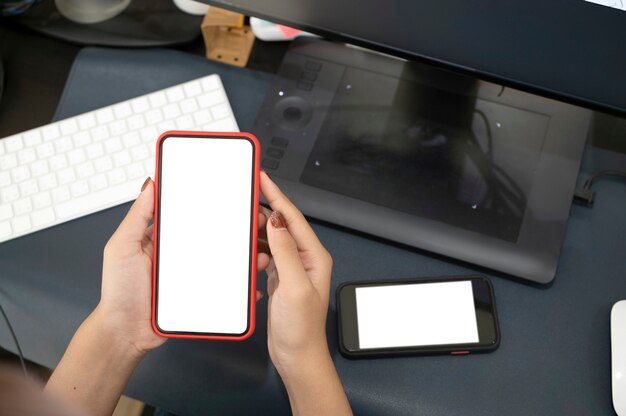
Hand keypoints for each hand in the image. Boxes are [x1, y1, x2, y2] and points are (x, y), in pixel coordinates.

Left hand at [94, 178, 270, 356]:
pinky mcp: (201, 292)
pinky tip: (251, 278)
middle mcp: (181, 254)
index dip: (206, 204)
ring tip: (260, 250)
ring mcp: (193, 273)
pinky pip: (224, 284)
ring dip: (244, 255)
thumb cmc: (119, 290)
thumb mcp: (122, 247)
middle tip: (254, 222)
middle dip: (235, 229)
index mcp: (163, 238)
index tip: (226, 194)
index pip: (189, 214)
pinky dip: (240, 281)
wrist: (126, 331)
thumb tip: (150, 185)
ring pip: (224, 260)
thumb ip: (137, 217)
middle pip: (213, 236)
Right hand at [260, 172, 332, 374]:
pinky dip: (254, 250)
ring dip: (256, 232)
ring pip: (271, 239)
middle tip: (243, 198)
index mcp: (314, 256)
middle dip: (262, 211)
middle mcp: (305, 259)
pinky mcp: (279, 279)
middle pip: (281, 225)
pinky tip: (245, 249)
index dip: (276, 195)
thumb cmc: (301, 328)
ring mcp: (292, 268)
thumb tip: (276, 221)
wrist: (296, 355)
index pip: (293, 217)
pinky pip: (265, 255)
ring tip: (240, 223)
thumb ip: (286, 251)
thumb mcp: (294, 286)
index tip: (262, 178)